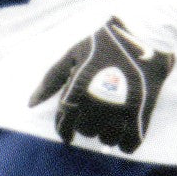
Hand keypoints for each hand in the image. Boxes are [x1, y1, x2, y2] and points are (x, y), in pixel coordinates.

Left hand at [28, 16, 173, 151]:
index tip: (68, 133)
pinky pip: (129, 144)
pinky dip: (125, 142)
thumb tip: (30, 104)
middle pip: (86, 131)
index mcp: (78, 88)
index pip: (64, 125)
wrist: (146, 31)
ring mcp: (121, 109)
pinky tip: (124, 129)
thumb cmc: (105, 41)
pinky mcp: (142, 113)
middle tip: (94, 111)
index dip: (64, 130)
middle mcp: (97, 102)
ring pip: (107, 140)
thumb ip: (51, 80)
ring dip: (106, 133)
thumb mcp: (73, 54)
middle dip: (86, 124)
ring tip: (110, 118)